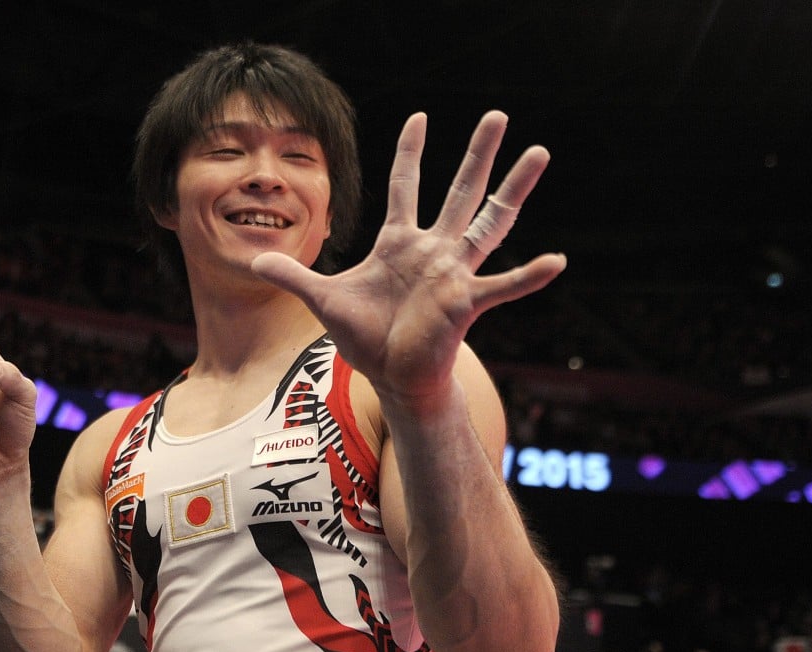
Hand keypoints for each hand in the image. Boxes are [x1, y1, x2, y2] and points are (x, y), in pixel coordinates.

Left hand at [252, 111, 564, 404]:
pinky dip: (529, 275)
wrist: (392, 377)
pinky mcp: (465, 301)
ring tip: (539, 152)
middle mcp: (434, 250)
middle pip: (460, 190)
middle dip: (478, 153)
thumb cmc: (366, 338)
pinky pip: (503, 285)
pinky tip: (557, 260)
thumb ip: (292, 275)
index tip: (420, 117)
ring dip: (514, 189)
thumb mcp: (323, 298)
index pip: (405, 185)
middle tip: (498, 115)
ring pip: (490, 221)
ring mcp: (453, 272)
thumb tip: (254, 258)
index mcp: (400, 243)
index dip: (411, 152)